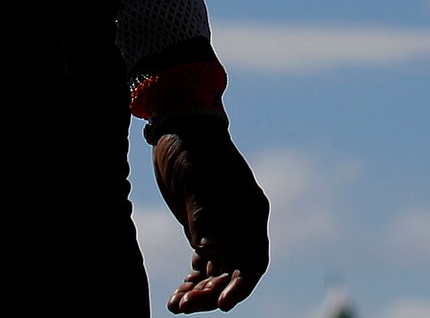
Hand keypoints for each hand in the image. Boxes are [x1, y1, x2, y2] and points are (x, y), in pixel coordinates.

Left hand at [153, 124, 268, 311]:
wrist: (181, 130)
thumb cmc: (194, 153)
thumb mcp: (197, 185)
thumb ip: (204, 220)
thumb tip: (209, 252)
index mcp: (250, 214)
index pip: (254, 261)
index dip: (241, 286)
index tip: (222, 304)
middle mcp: (241, 226)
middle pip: (233, 272)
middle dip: (212, 292)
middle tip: (187, 305)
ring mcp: (223, 229)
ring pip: (216, 273)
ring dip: (199, 291)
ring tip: (177, 305)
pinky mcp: (203, 230)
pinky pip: (202, 265)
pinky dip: (191, 281)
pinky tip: (175, 296)